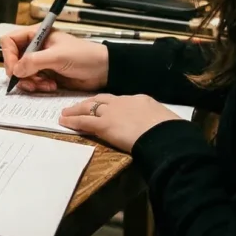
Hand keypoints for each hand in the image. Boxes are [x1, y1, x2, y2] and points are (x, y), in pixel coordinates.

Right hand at [0, 27, 108, 92]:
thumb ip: (34, 61)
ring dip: (30, 82)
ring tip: (46, 85)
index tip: (15, 69)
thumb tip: (15, 71)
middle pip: (13, 60)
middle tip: (31, 82)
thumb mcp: (58, 56)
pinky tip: (51, 86)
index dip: (8, 55)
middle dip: (20, 73)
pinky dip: (38, 87)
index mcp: (36, 35)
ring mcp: (40, 62)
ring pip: (21, 74)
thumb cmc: (84, 56)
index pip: (10, 41)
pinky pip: (32, 82)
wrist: (103, 70)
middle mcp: (35, 48)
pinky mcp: (46, 75)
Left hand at [59, 94, 180, 151]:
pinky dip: (73, 121)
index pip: (119, 100)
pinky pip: (84, 121)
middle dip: (88, 103)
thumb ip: (155, 121)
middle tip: (78, 106)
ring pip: (88, 108)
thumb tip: (157, 128)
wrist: (165, 136)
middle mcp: (124, 102)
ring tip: (65, 113)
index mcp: (140, 100)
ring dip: (75, 110)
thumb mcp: (164, 120)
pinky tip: (64, 122)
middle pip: (100, 100)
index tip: (102, 106)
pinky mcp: (104, 124)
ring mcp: (112, 112)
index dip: (108, 103)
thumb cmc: (170, 131)